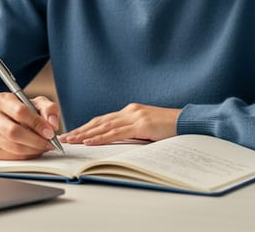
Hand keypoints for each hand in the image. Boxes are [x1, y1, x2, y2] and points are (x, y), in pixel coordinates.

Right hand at [0, 93, 60, 159]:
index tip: (50, 132)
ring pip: (13, 147)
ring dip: (33, 149)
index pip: (20, 112)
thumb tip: (52, 124)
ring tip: (43, 146)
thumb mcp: (38, 103)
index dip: (37, 123)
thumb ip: (49, 109)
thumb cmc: (23, 110)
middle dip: (35, 140)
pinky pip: (11, 157)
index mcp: (1, 100)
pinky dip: (27, 156)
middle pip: (13, 132)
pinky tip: (33, 150)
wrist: (7, 119)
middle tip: (49, 143)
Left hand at [59, 103, 180, 145]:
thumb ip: (133, 132)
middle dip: (80, 130)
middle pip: (99, 121)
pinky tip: (89, 142)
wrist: (190, 122)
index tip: (73, 134)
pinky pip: (115, 133)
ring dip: (85, 134)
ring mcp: (134, 116)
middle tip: (64, 138)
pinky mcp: (140, 124)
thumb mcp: (148, 129)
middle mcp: (130, 111)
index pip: (103, 120)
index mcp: (131, 111)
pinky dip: (100, 138)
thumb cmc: (171, 129)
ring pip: (103, 126)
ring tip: (71, 140)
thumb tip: (118, 144)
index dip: (86, 127)